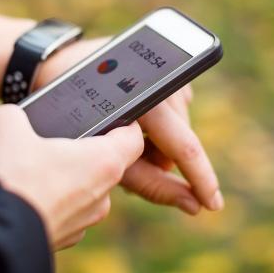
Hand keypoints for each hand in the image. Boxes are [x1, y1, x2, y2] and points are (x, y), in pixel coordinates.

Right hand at [0, 104, 143, 249]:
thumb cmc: (5, 177)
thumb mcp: (6, 122)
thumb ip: (21, 114)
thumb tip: (16, 121)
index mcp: (102, 163)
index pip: (133, 138)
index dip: (124, 121)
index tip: (109, 113)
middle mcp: (100, 198)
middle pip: (103, 165)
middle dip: (80, 149)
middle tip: (52, 136)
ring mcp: (81, 224)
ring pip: (81, 190)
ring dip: (61, 177)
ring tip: (28, 166)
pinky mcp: (59, 241)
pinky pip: (60, 211)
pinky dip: (46, 201)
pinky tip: (21, 192)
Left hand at [35, 39, 222, 214]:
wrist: (60, 65)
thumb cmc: (75, 111)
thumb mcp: (108, 153)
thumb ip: (151, 181)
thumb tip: (193, 206)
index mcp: (146, 94)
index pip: (182, 144)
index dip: (201, 178)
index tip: (213, 204)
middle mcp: (166, 79)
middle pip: (178, 143)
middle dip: (158, 161)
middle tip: (125, 160)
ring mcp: (173, 75)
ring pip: (177, 133)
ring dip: (155, 145)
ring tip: (122, 135)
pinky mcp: (174, 76)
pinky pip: (174, 116)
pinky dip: (157, 128)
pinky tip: (133, 121)